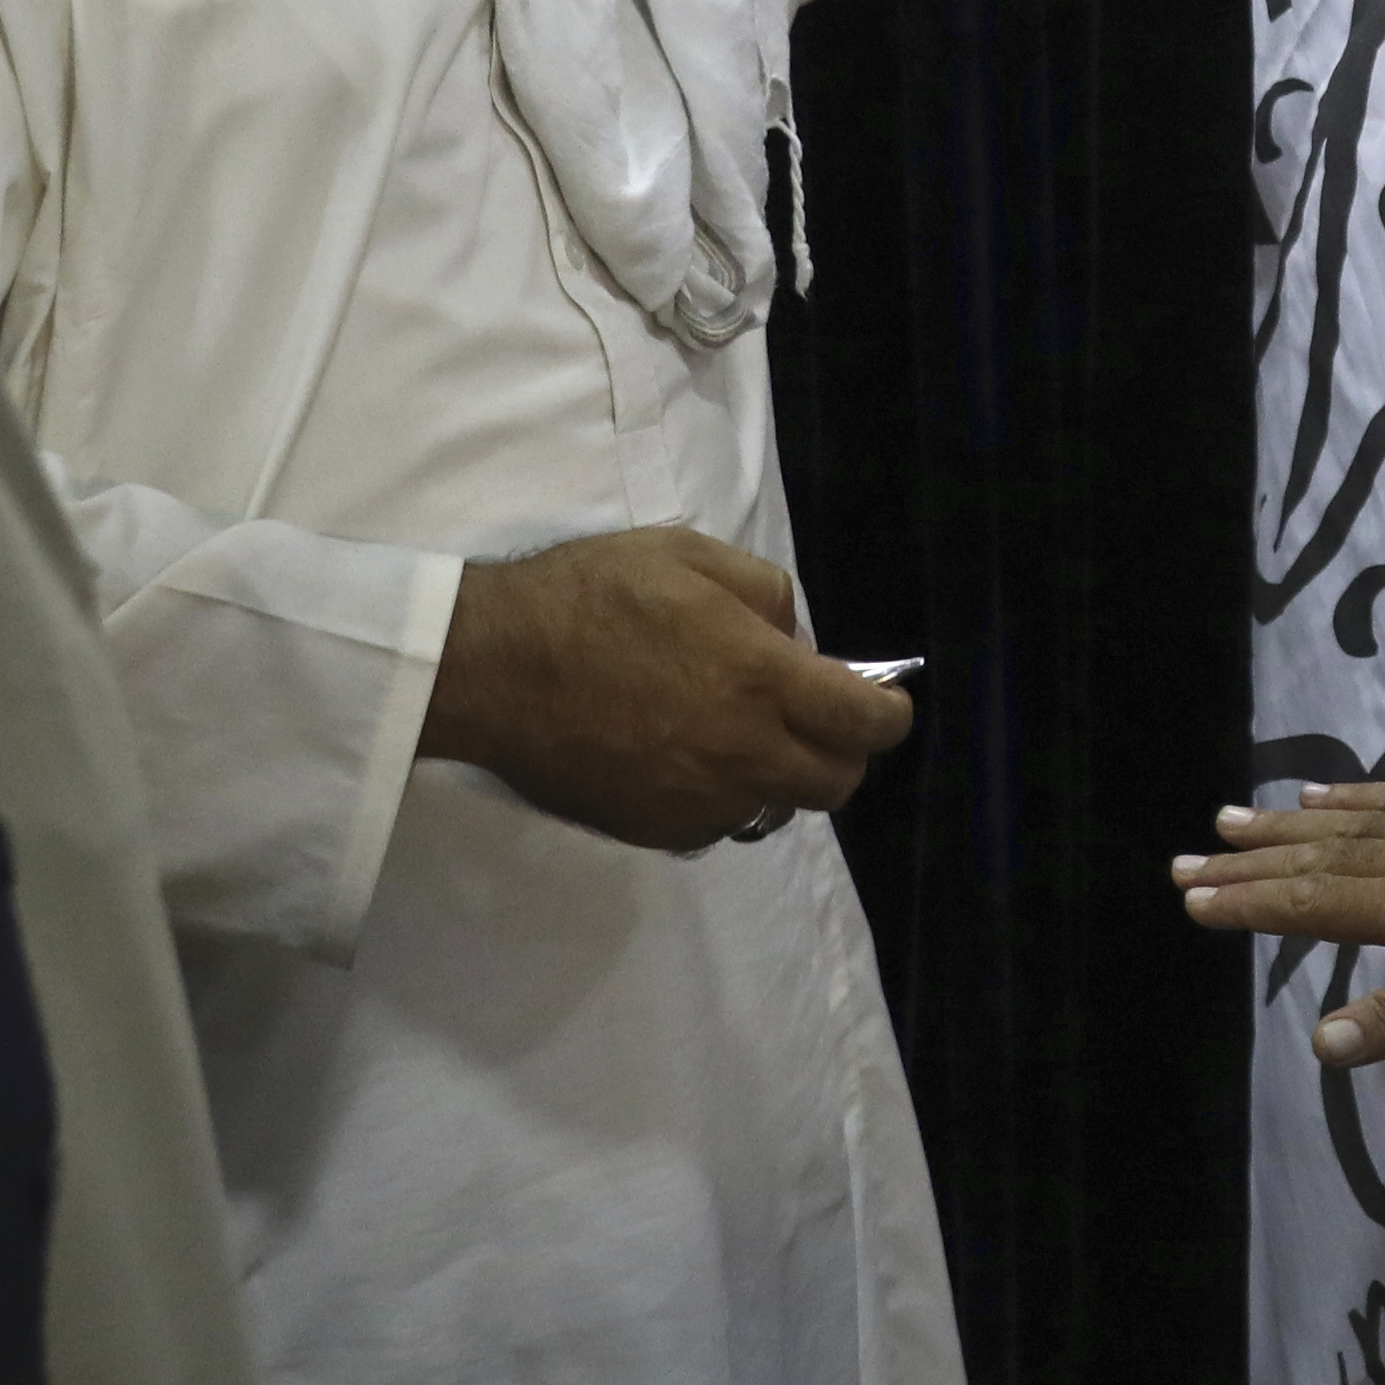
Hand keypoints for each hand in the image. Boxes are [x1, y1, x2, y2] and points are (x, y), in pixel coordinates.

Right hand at [425, 526, 910, 850]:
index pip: (867, 724)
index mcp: (762, 681)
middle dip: (843, 751)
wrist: (495, 667)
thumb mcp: (691, 555)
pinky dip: (722, 794)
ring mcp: (700, 801)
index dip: (889, 714)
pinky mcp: (657, 830)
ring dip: (778, 773)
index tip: (883, 700)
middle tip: (816, 717)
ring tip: (739, 731)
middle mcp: (743, 754)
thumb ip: (767, 596)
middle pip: (837, 782)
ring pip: (777, 805)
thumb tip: (800, 644)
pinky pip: (719, 822)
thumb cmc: (592, 596)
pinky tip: (686, 754)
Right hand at [1173, 781, 1384, 1063]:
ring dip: (1281, 826)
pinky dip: (1344, 796)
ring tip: (1227, 820)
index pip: (1311, 904)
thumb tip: (1319, 1045)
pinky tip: (1313, 796)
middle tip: (1184, 863)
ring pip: (1342, 824)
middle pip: (1313, 860)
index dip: (1250, 904)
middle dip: (1246, 864)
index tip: (1194, 902)